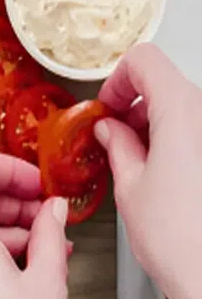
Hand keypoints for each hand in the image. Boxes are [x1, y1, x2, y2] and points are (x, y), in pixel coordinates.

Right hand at [95, 43, 201, 298]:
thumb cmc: (180, 238)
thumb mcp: (130, 186)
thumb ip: (117, 146)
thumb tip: (109, 131)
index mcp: (182, 111)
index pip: (144, 61)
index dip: (117, 81)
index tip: (106, 109)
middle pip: (167, 84)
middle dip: (134, 107)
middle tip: (113, 140)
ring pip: (185, 109)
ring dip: (156, 126)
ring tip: (138, 165)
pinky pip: (197, 133)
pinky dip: (178, 143)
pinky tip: (164, 176)